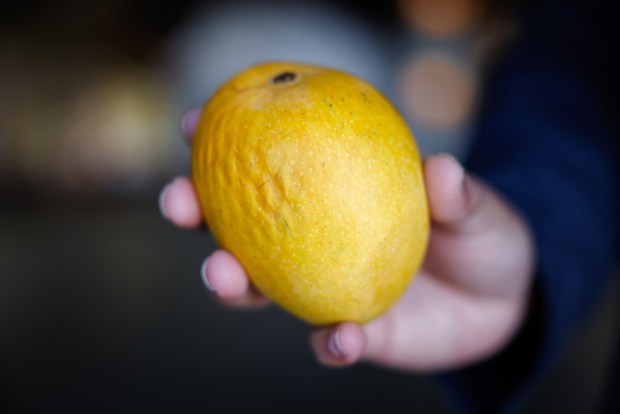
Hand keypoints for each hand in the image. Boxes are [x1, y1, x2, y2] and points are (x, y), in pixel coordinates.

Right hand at [160, 108, 534, 371]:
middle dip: (198, 213)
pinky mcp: (351, 336)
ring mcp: (324, 290)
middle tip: (177, 200)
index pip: (271, 163)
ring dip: (233, 284)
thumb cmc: (481, 236)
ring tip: (223, 275)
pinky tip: (339, 336)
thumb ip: (459, 195)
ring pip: (262, 288)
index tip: (196, 120)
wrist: (500, 299)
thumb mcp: (479, 208)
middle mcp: (313, 241)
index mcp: (331, 195)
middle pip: (239, 226)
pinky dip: (330, 342)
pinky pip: (330, 342)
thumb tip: (441, 168)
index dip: (226, 141)